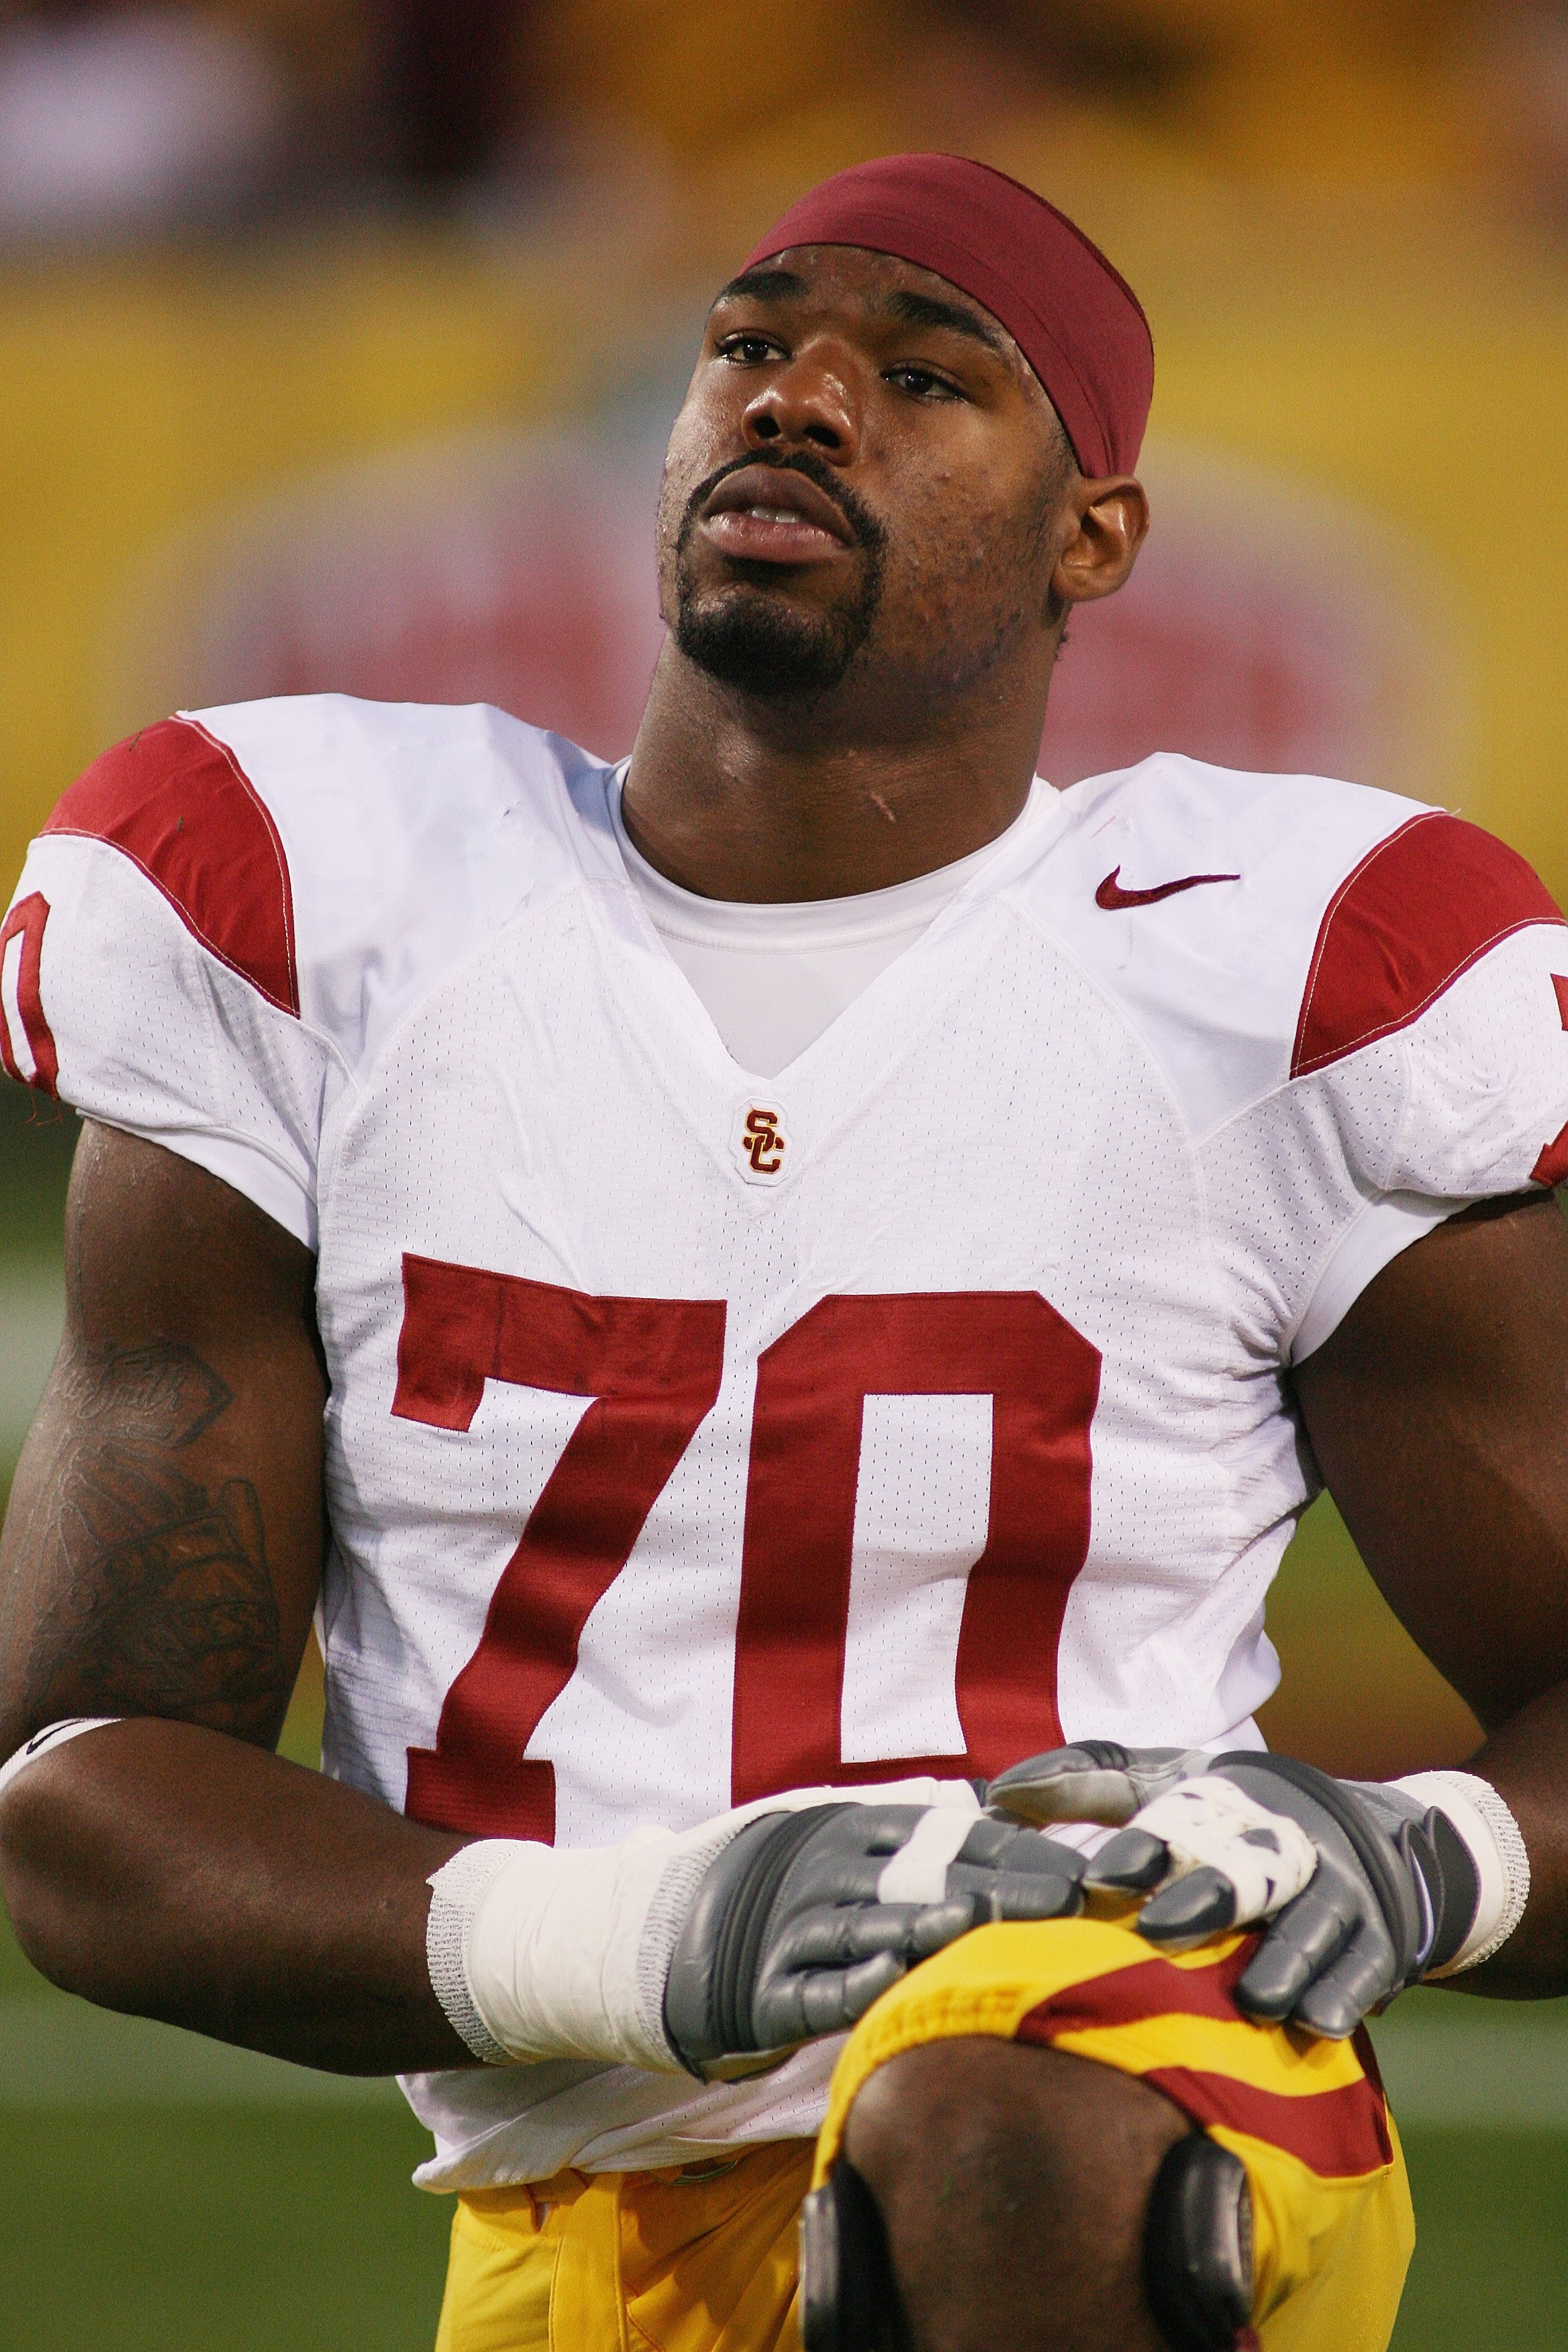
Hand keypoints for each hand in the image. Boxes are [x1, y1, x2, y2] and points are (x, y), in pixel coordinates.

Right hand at [662, 1801, 1086, 2070]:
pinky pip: (814, 1990)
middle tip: (1068, 1899)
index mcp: (853, 1829)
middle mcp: (827, 1872)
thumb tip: (998, 1804)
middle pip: (921, 1876)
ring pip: (869, 1926)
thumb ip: (916, 1830)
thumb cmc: (790, 1891)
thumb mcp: (846, 1842)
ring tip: (983, 1925)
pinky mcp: (767, 1992)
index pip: (944, 1833)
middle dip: (996, 1886)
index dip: (1011, 1849)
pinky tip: (893, 1980)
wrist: (673, 1933)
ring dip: (927, 1926)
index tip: (1077, 1867)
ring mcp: (795, 1930)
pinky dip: (853, 1985)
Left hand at [986, 1743, 1478, 2038]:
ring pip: (1310, 1925)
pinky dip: (1342, 1995)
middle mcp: (1282, 1844)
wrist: (1375, 1845)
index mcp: (1226, 1801)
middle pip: (1245, 1870)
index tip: (1100, 1875)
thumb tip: (996, 1793)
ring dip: (1281, 1961)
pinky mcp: (1378, 1943)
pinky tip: (1316, 2024)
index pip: (1180, 1820)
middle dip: (1208, 1897)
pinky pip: (1362, 1970)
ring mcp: (1335, 1894)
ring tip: (1250, 2000)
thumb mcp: (1172, 1786)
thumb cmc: (1237, 1823)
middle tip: (1161, 1930)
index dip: (1141, 1846)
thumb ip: (1088, 1785)